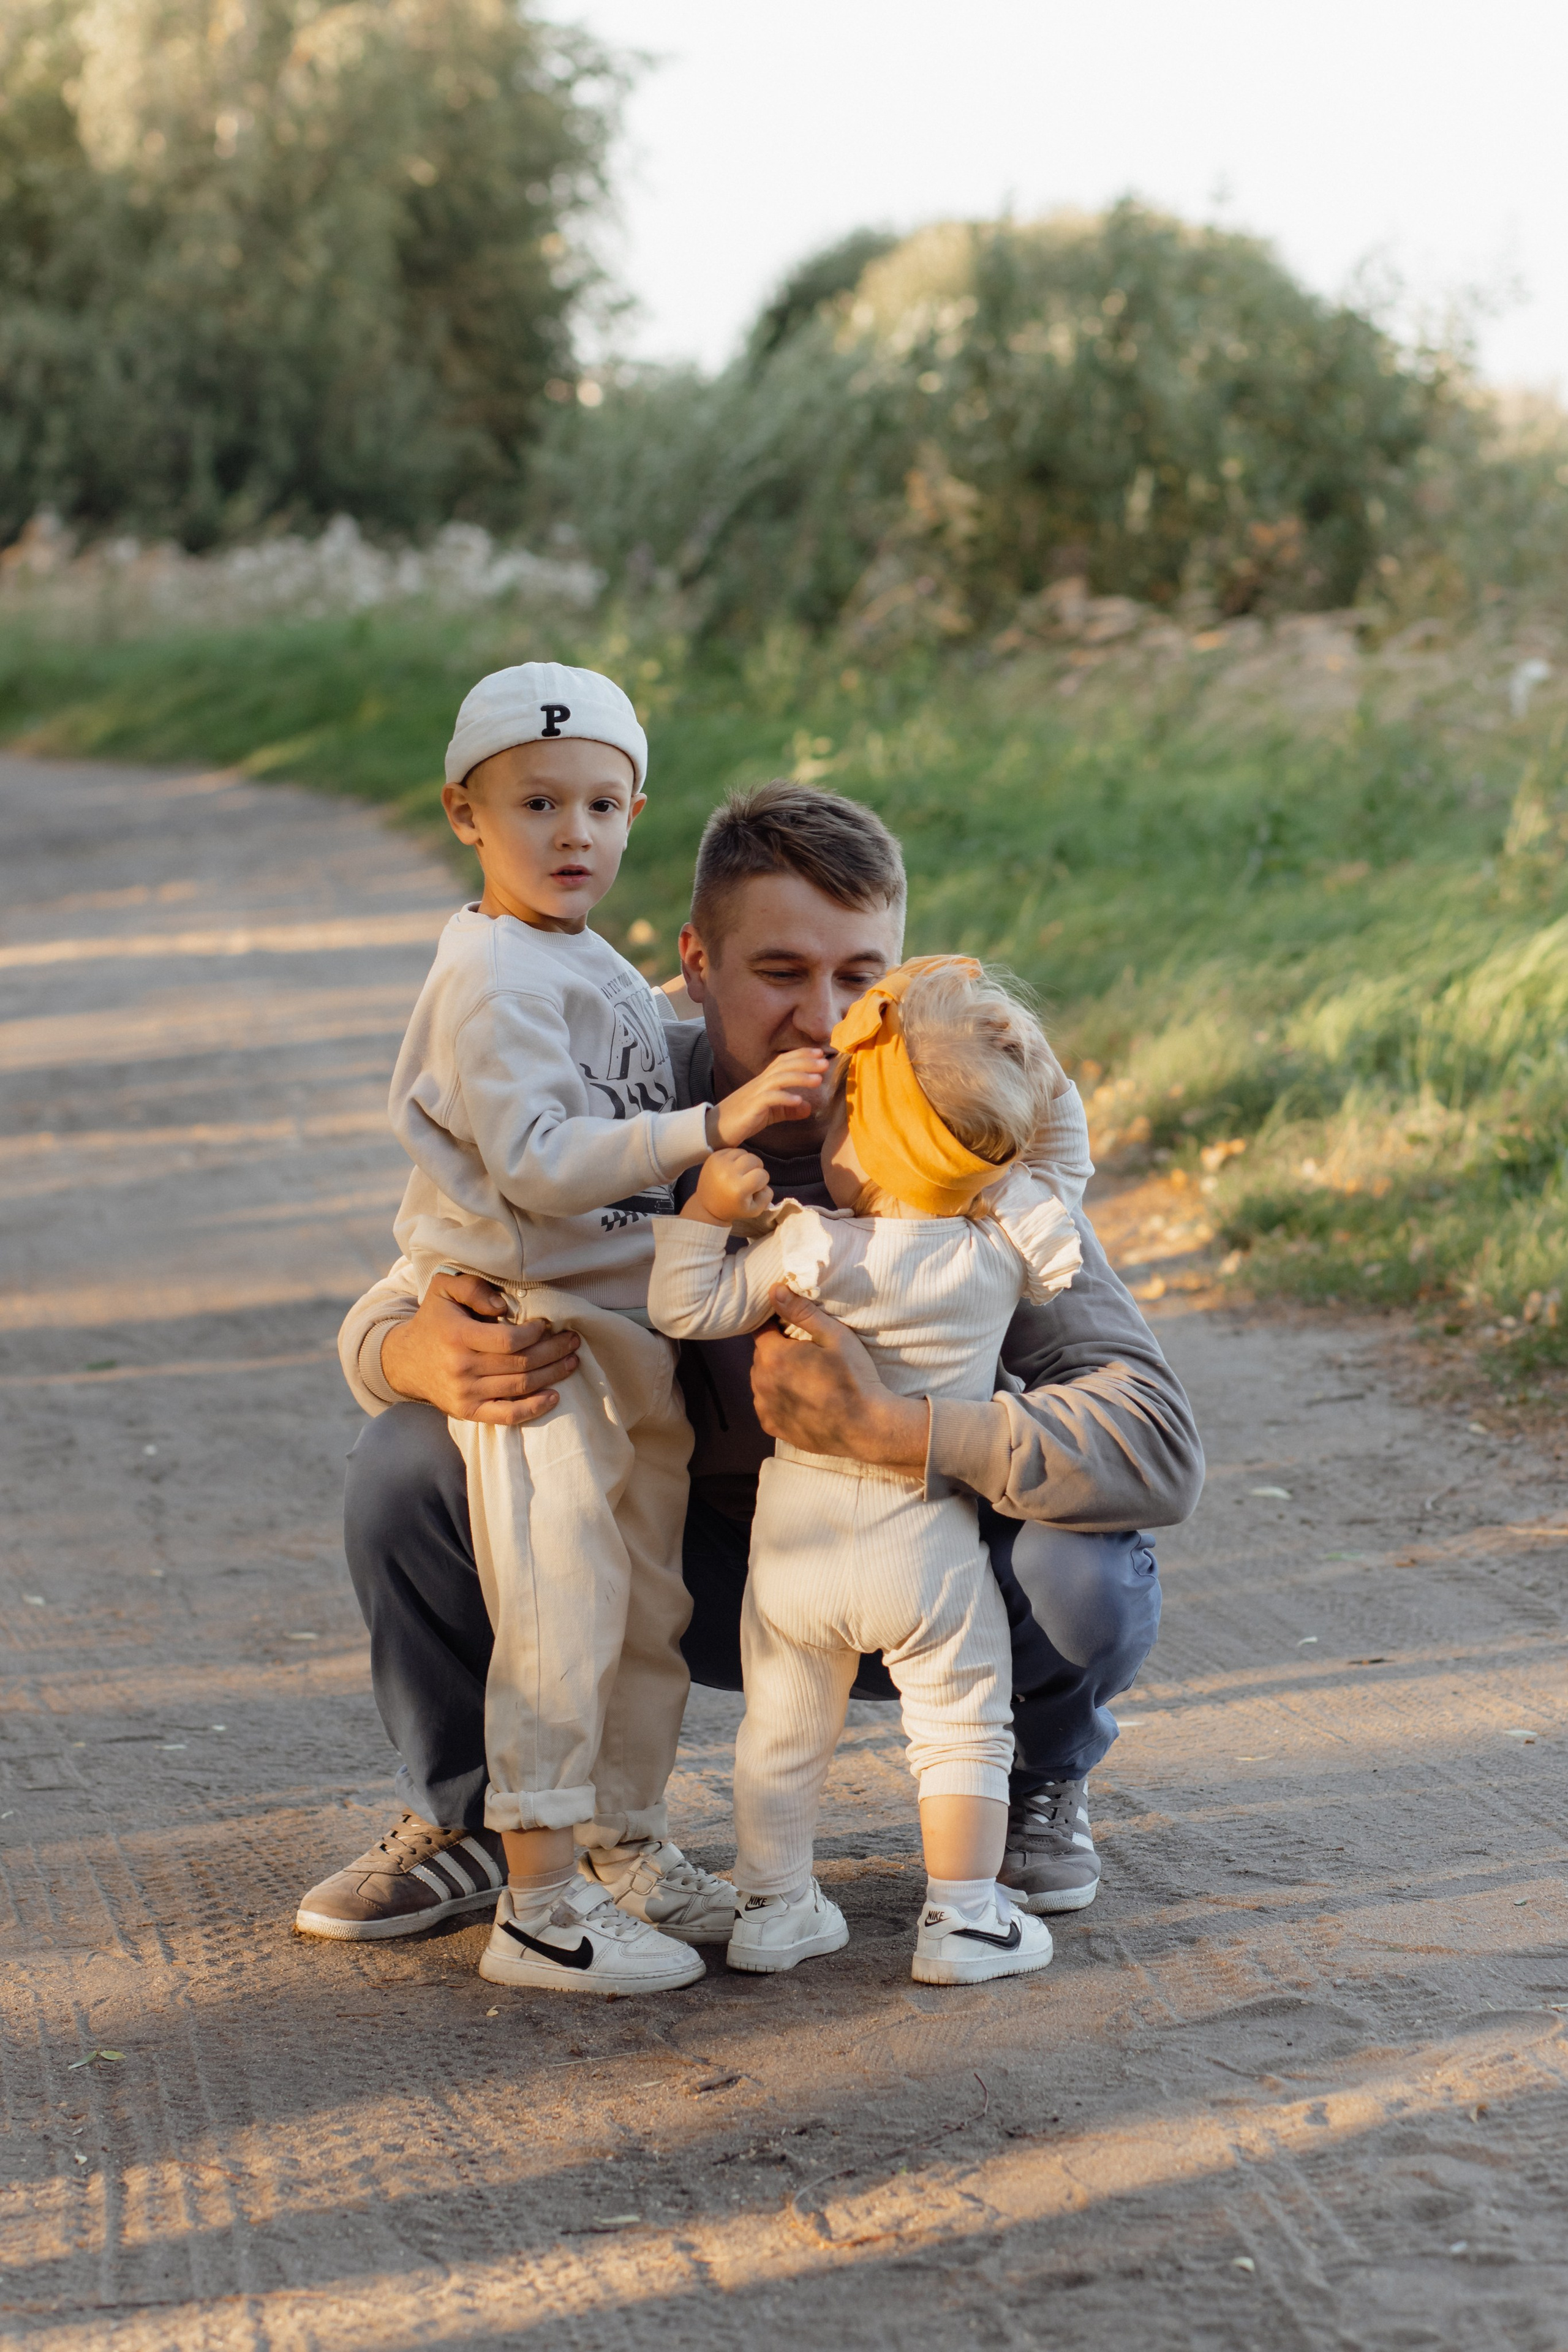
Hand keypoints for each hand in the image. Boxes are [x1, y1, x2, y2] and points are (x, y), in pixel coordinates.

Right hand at [379, 1271, 580, 1424]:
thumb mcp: (444, 1290)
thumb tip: (503, 1305)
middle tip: (573, 1341)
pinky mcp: (468, 1412)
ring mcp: (465, 1393)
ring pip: (520, 1387)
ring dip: (552, 1375)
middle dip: (554, 1352)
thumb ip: (473, 1287)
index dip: (535, 1334)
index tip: (547, 1324)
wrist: (405, 1361)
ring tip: (571, 1361)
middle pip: (521, 1363)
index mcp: (458, 1336)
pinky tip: (554, 1397)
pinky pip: (507, 1415)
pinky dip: (534, 1409)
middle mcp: (461, 1367)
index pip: (508, 1340)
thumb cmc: (434, 1320)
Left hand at [687, 1148, 773, 1227]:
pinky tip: (732, 1168)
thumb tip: (765, 1182)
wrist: (708, 1205)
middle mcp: (728, 1173)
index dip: (762, 1181)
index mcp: (739, 1189)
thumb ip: (767, 1196)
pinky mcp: (713, 1157)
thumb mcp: (755, 1210)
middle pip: (754, 1159)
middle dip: (756, 1168)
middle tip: (750, 1177)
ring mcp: (719, 1163)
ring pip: (744, 1152)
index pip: (763, 1175)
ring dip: (746, 1161)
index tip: (755, 1188)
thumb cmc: (734, 1208)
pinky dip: (736, 1158)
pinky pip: (733, 1150)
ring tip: (741, 1172)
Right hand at [709, 1047, 828, 1147]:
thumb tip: (808, 1108)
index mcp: (763, 1081)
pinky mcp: (751, 1108)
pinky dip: (784, 1098)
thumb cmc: (742, 1119)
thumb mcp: (769, 1114)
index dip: (801, 1054)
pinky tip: (798, 1101)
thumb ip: (788, 1110)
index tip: (820, 1052)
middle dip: (805, 1061)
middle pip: (784, 1065)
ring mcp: (754, 1094)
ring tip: (818, 1080)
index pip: (783, 1061)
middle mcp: (759, 1083)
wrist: (715, 1130)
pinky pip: (769, 1098)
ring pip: (779, 1078)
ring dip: (799, 1077)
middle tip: (825, 1062)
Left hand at [750, 1284, 927, 1470]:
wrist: (866, 1427)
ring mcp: (766, 1408)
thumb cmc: (854, 1378)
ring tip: (807, 1379)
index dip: (779, 1327)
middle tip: (808, 1356)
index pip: (762, 1330)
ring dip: (776, 1376)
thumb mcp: (834, 1336)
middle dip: (779, 1352)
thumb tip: (773, 1290)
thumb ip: (801, 1311)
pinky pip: (767, 1405)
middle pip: (762, 1356)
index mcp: (773, 1356)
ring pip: (763, 1381)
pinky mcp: (774, 1427)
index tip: (797, 1332)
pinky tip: (802, 1399)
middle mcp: (761, 1383)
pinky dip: (778, 1399)